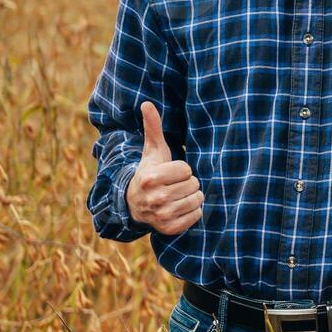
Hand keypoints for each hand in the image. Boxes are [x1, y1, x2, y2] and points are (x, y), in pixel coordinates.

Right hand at [126, 101, 202, 234]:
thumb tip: (147, 103)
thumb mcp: (152, 151)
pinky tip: (179, 208)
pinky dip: (193, 212)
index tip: (171, 172)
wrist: (135, 204)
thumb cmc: (150, 172)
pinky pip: (196, 216)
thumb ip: (152, 127)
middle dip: (187, 183)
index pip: (186, 170)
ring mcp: (162, 215)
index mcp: (151, 177)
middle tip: (174, 185)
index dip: (182, 169)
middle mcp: (156, 197)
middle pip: (193, 184)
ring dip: (192, 196)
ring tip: (178, 195)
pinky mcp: (169, 228)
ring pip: (197, 200)